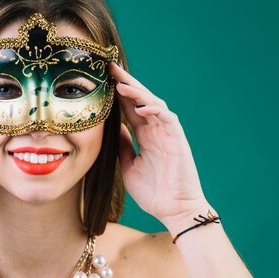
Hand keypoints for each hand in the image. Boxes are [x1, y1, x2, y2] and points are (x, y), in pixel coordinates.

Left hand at [111, 61, 209, 225]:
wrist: (173, 210)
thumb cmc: (153, 192)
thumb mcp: (128, 165)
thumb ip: (122, 145)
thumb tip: (111, 128)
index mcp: (144, 135)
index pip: (129, 107)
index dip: (116, 92)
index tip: (101, 78)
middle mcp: (156, 129)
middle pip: (139, 99)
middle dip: (125, 82)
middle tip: (109, 67)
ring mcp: (167, 133)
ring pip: (153, 104)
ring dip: (137, 93)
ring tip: (120, 83)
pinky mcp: (177, 139)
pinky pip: (167, 118)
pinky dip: (154, 110)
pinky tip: (140, 106)